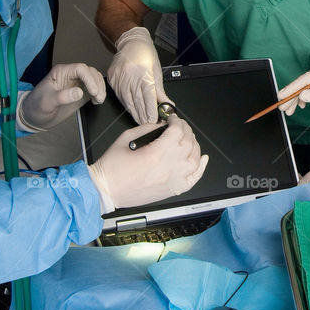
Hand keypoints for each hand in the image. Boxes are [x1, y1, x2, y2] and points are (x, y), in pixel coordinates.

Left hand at [16, 63, 105, 131]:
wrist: (34, 117)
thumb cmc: (36, 106)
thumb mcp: (46, 102)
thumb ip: (62, 97)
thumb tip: (79, 92)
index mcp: (61, 72)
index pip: (80, 69)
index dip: (89, 79)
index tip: (93, 91)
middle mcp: (70, 75)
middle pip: (90, 72)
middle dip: (97, 84)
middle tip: (98, 97)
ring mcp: (76, 84)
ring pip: (95, 79)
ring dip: (100, 88)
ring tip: (98, 100)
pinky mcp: (81, 93)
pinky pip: (94, 88)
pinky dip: (99, 93)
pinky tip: (97, 101)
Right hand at [87, 114, 208, 211]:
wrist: (106, 190)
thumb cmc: (112, 166)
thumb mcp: (126, 137)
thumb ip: (147, 128)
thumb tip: (162, 125)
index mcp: (156, 154)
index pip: (177, 132)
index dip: (177, 122)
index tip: (172, 119)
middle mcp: (168, 168)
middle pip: (188, 143)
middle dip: (186, 130)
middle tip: (179, 126)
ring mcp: (172, 181)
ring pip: (195, 160)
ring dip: (194, 146)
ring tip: (187, 139)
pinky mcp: (172, 190)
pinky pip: (193, 180)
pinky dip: (201, 168)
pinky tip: (203, 159)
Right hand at [107, 27, 171, 123]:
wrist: (130, 42)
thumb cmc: (146, 54)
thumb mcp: (157, 70)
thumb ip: (160, 90)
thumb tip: (167, 105)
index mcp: (143, 72)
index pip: (147, 96)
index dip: (151, 110)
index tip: (154, 120)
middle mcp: (129, 75)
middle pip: (137, 101)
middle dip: (143, 115)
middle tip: (148, 125)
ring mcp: (119, 78)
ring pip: (127, 101)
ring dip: (135, 113)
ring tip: (141, 121)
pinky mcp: (112, 79)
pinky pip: (120, 97)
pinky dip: (127, 105)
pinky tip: (132, 111)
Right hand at [277, 64, 309, 114]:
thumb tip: (301, 96)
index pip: (303, 80)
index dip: (291, 88)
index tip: (281, 96)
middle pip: (301, 84)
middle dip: (291, 96)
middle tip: (282, 107)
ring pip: (304, 88)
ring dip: (296, 99)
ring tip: (289, 110)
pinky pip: (309, 89)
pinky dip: (303, 98)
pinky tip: (301, 105)